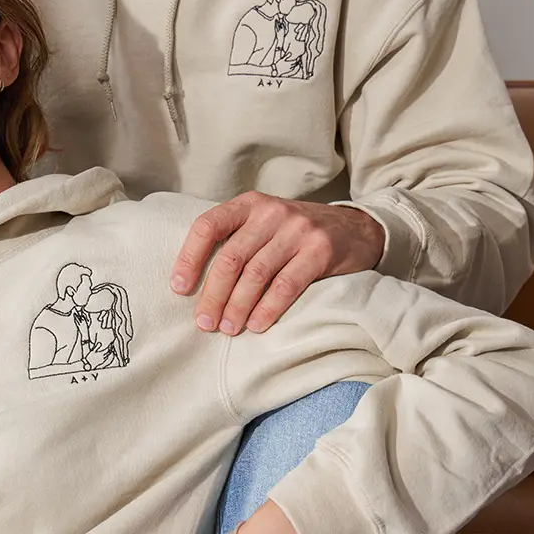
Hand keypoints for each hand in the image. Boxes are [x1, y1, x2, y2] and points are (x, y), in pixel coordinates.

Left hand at [171, 194, 384, 334]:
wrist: (355, 229)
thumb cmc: (295, 234)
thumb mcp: (263, 223)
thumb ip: (235, 240)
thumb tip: (194, 284)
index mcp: (248, 204)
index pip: (208, 226)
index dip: (189, 258)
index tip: (178, 288)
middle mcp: (270, 213)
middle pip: (231, 257)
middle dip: (213, 294)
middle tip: (203, 322)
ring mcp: (297, 230)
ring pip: (256, 274)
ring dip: (237, 306)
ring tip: (227, 329)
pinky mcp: (320, 251)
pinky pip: (286, 284)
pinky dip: (268, 308)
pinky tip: (256, 324)